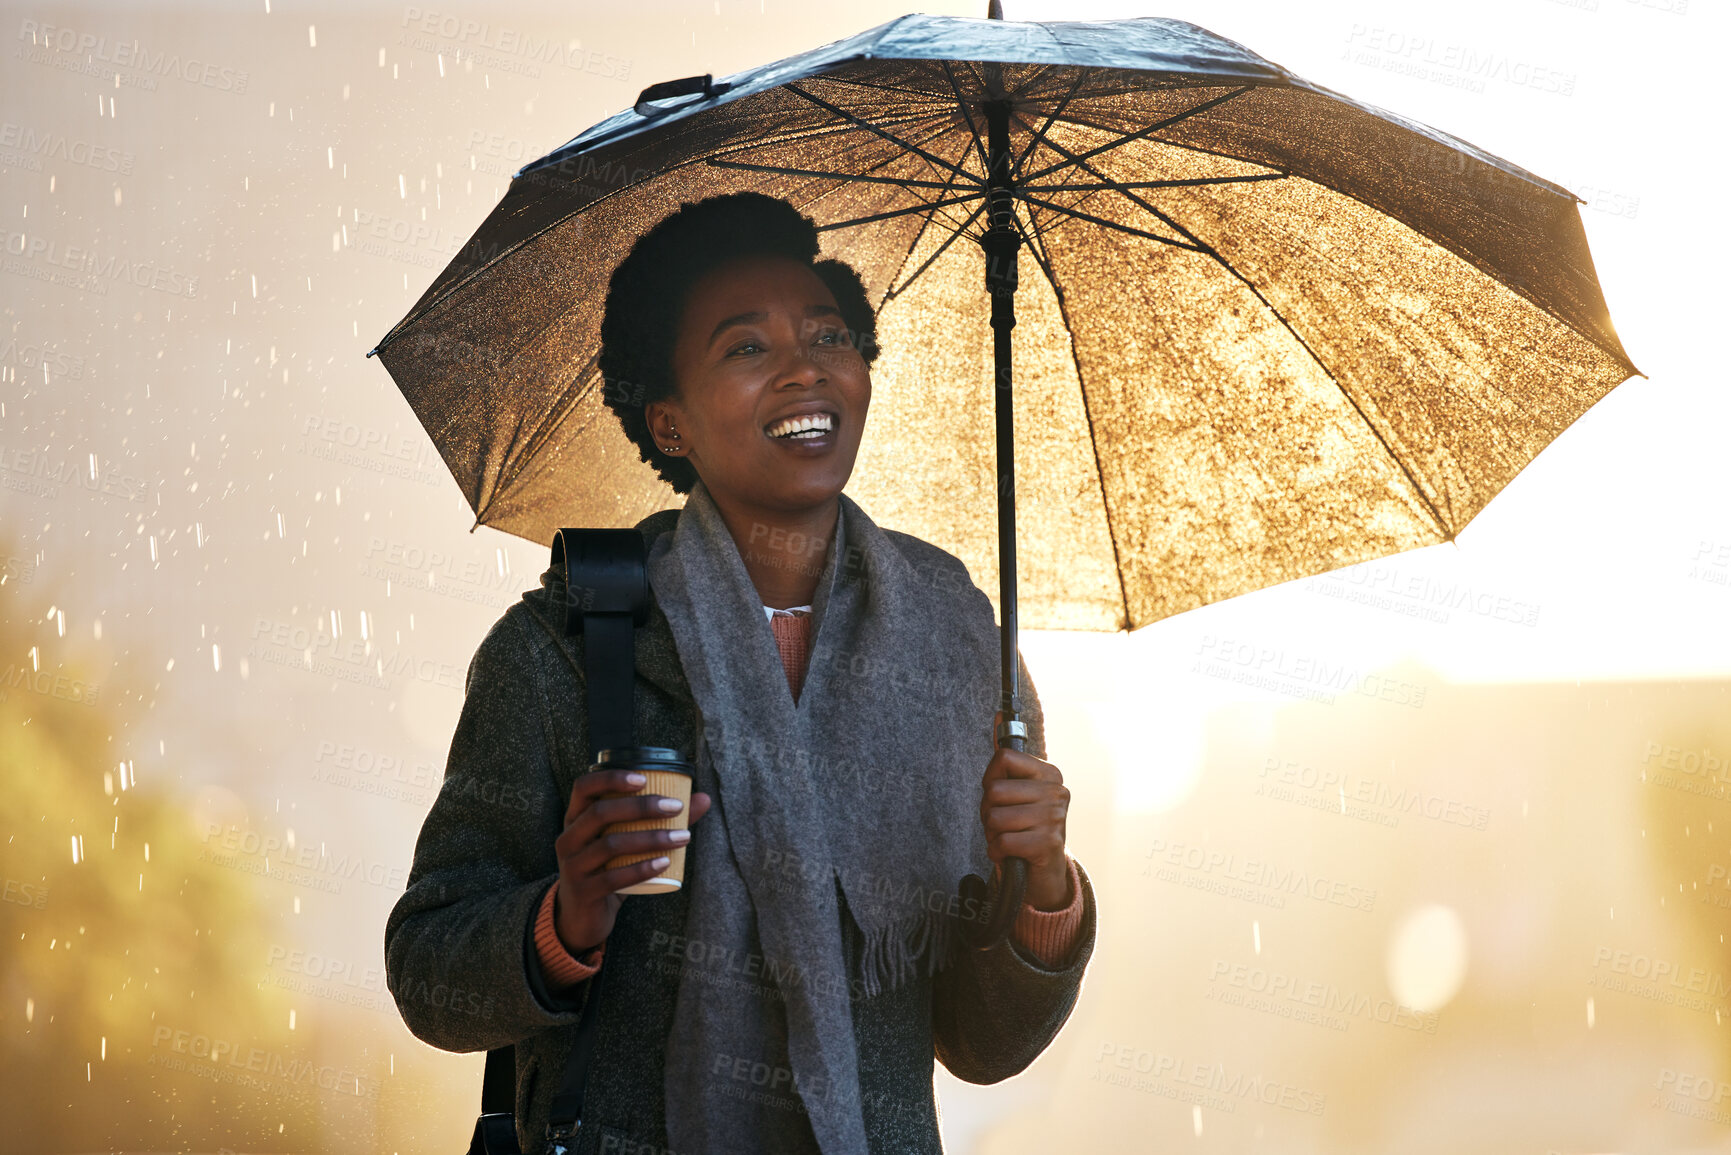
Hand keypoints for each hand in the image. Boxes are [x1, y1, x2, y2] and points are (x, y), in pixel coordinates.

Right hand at [552, 770, 713, 954]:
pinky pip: (613, 878)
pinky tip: (665, 863)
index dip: (611, 778)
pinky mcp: (583, 892)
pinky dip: (641, 869)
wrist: (582, 918)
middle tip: (675, 807)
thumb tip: (703, 799)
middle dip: (641, 807)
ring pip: (610, 845)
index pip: (584, 787)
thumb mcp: (626, 843)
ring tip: (682, 837)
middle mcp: (568, 839)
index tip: (644, 778)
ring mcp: (572, 866)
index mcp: (575, 819)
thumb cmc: (608, 870)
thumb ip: (661, 820)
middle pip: (600, 813)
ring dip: (650, 838)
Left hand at [980, 711, 1070, 910]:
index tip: (1000, 796)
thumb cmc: (1023, 827)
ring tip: (1007, 838)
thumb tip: (998, 715)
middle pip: (994, 790)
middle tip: (1002, 824)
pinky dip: (997, 851)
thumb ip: (1007, 757)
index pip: (1002, 758)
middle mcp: (1057, 791)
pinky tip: (1009, 854)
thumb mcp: (1015, 790)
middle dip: (988, 812)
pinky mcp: (1049, 844)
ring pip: (995, 818)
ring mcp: (1055, 817)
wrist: (1043, 874)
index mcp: (1049, 773)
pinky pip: (1002, 841)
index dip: (990, 780)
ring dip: (992, 834)